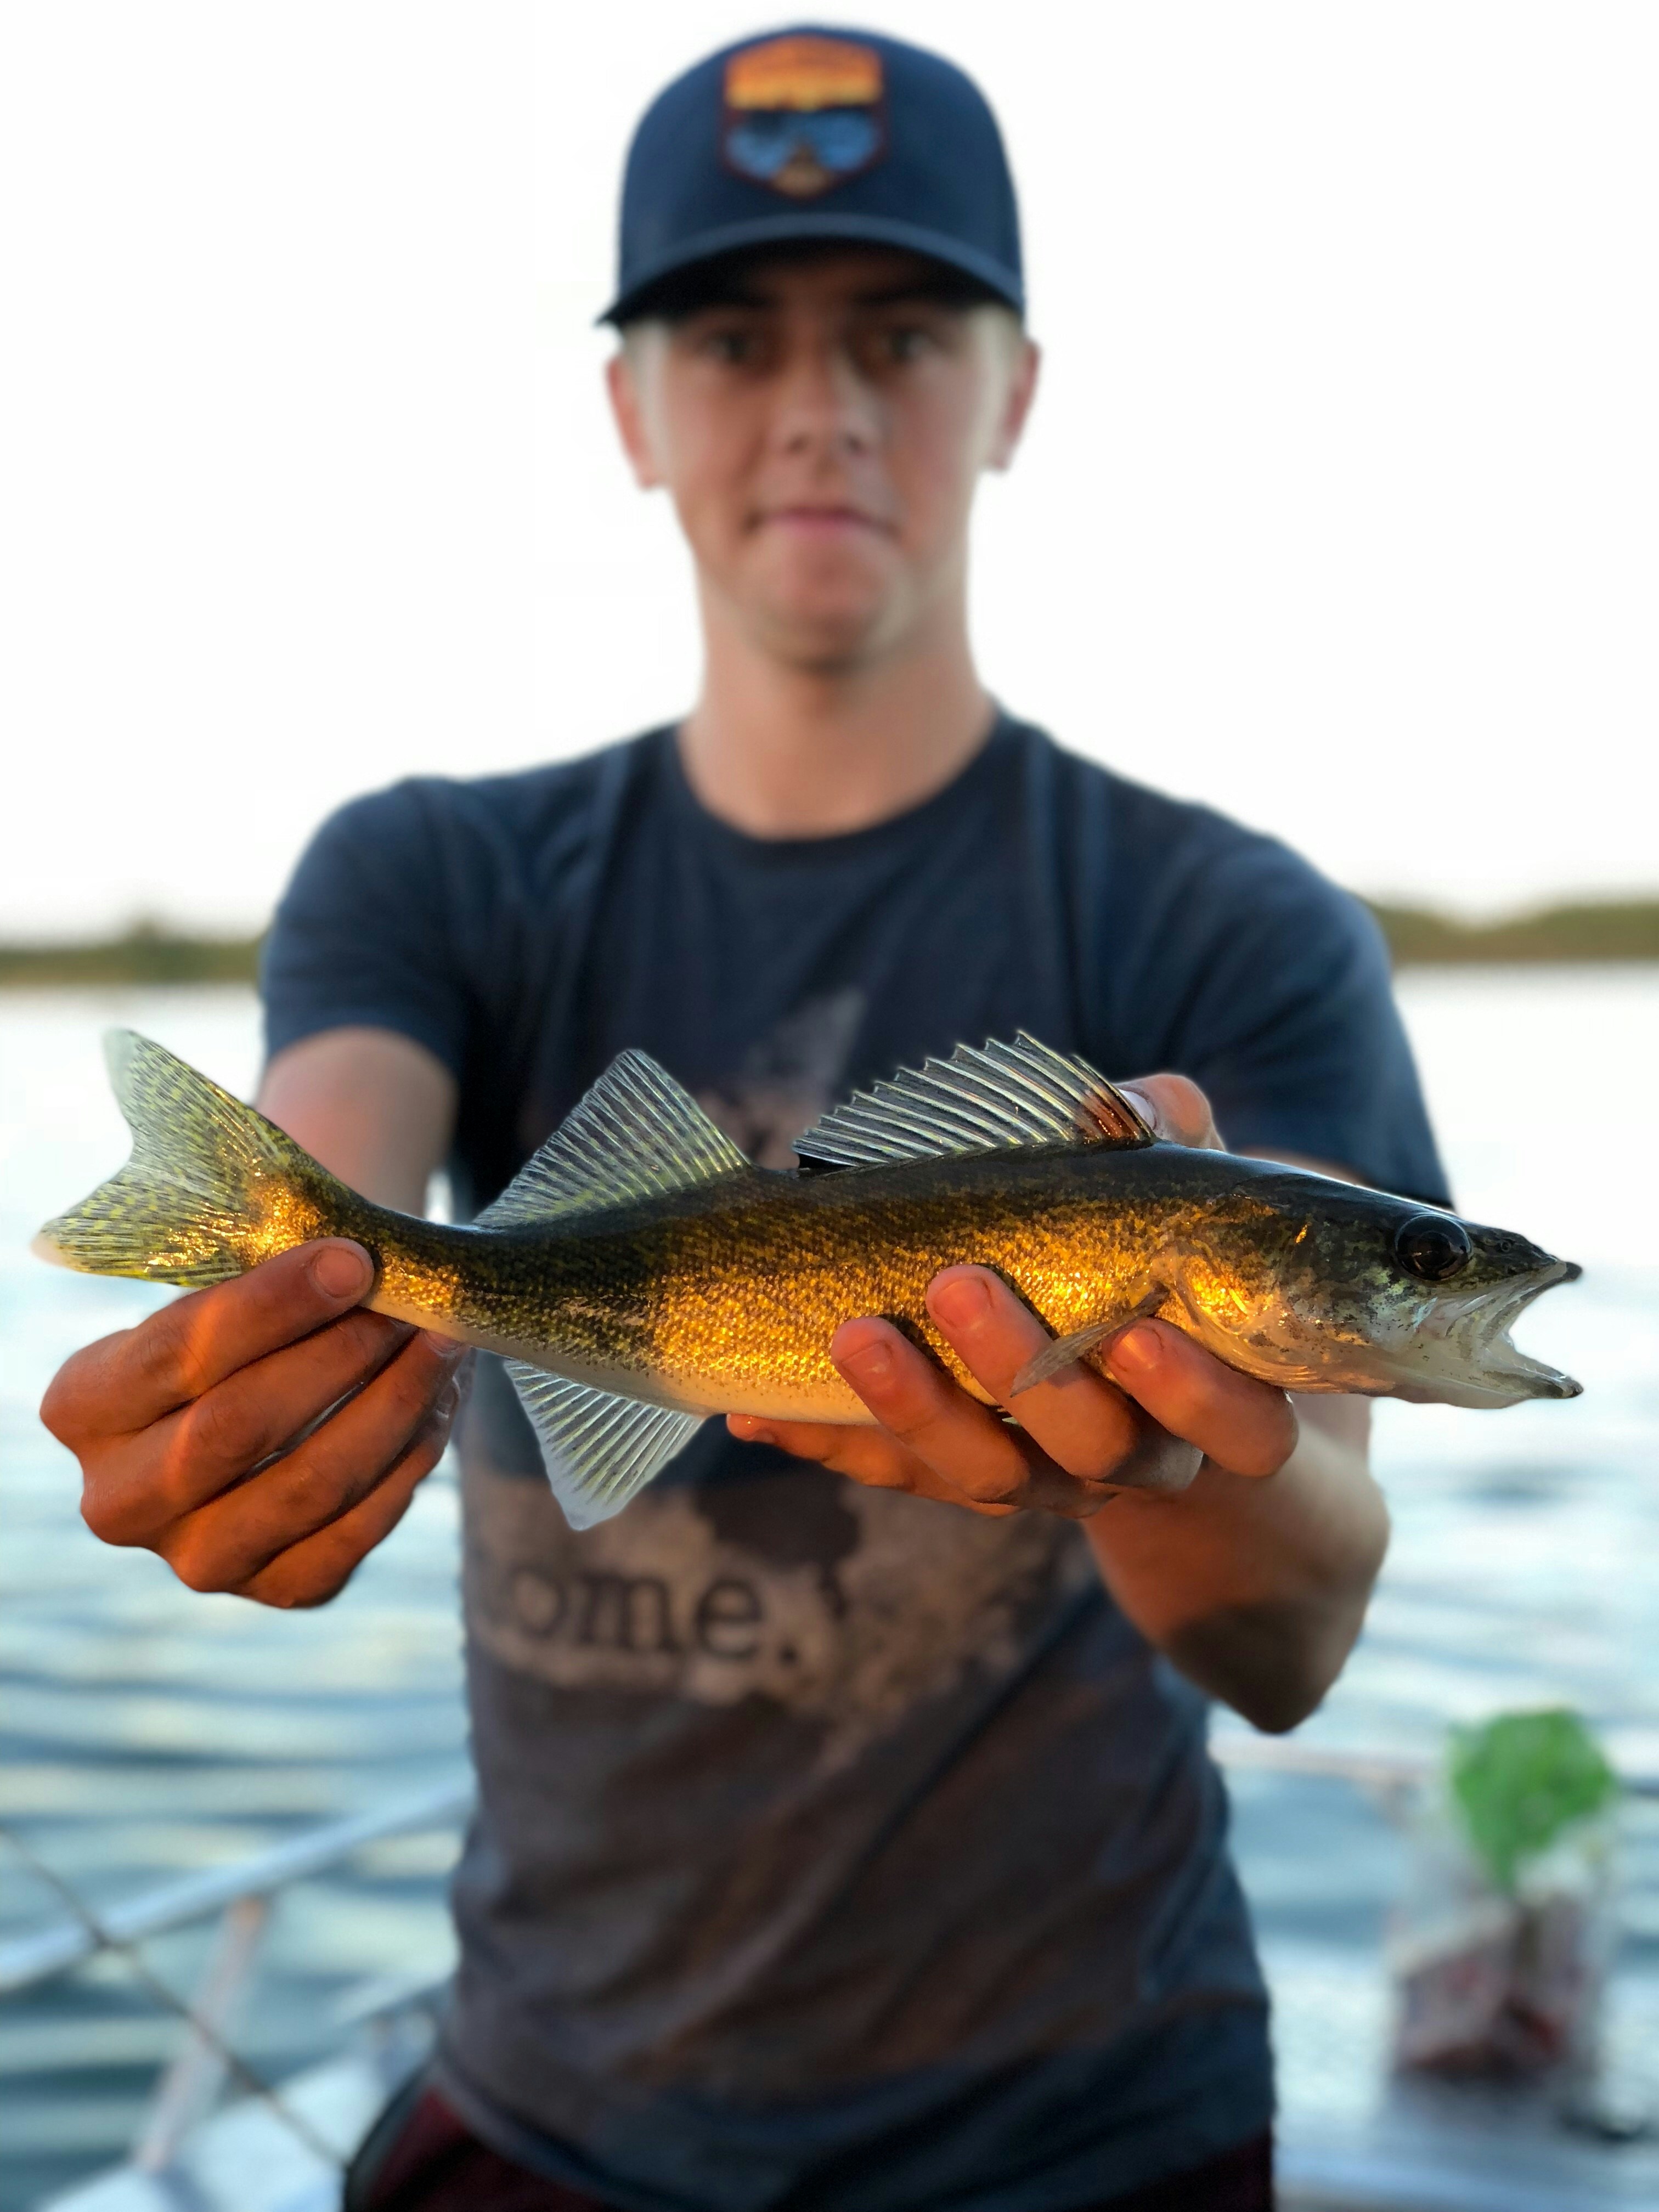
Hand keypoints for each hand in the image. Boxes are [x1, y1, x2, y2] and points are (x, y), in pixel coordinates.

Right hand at [40, 1241, 468, 1606]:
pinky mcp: (278, 1589)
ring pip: (310, 1484)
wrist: (250, 1418)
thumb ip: (266, 1286)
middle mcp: (119, 1501)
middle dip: (338, 1356)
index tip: (353, 1260)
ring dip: (393, 1405)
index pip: (181, 1354)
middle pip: (238, 1427)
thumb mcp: (217, 1301)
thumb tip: (360, 1267)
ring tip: (442, 1343)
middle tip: (407, 1305)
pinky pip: (358, 1528)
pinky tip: (440, 1400)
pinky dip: (411, 1457)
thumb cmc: (236, 1337)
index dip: (274, 1306)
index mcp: (82, 1408)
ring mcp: (196, 1559)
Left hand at [728, 1074, 1297, 1517]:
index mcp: (1222, 1403)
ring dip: (915, 1408)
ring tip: (852, 1333)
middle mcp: (1139, 1457)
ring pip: (988, 1475)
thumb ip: (1172, 1140)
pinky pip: (894, 1474)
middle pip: (1093, 1447)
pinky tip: (757, 1414)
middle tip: (959, 1284)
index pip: (1241, 1427)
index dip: (1193, 1392)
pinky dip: (827, 1440)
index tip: (1137, 1330)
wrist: (1124, 1365)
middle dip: (1023, 1372)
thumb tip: (1135, 1100)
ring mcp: (1046, 1482)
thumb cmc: (1161, 1254)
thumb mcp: (1178, 1192)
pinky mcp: (958, 1479)